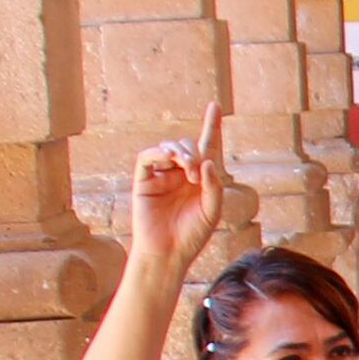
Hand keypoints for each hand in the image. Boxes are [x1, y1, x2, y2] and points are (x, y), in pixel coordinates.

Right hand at [128, 92, 233, 271]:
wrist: (168, 253)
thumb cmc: (192, 235)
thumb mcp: (212, 210)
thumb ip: (213, 185)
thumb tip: (207, 161)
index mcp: (199, 179)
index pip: (207, 147)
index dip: (211, 126)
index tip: (215, 106)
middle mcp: (180, 174)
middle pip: (188, 146)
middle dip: (194, 151)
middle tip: (196, 171)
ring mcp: (161, 176)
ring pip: (168, 148)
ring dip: (180, 151)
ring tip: (187, 168)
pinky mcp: (144, 180)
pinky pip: (148, 157)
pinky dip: (159, 153)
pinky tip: (170, 162)